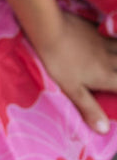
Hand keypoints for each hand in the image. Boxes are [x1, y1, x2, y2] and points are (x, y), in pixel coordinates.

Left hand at [36, 11, 116, 133]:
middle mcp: (110, 58)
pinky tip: (107, 40)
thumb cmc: (59, 62)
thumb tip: (104, 129)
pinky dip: (113, 40)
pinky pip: (110, 36)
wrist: (49, 29)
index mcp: (106, 75)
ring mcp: (103, 42)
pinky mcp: (94, 29)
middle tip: (115, 78)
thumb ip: (89, 108)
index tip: (115, 94)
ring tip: (115, 62)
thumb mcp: (72, 89)